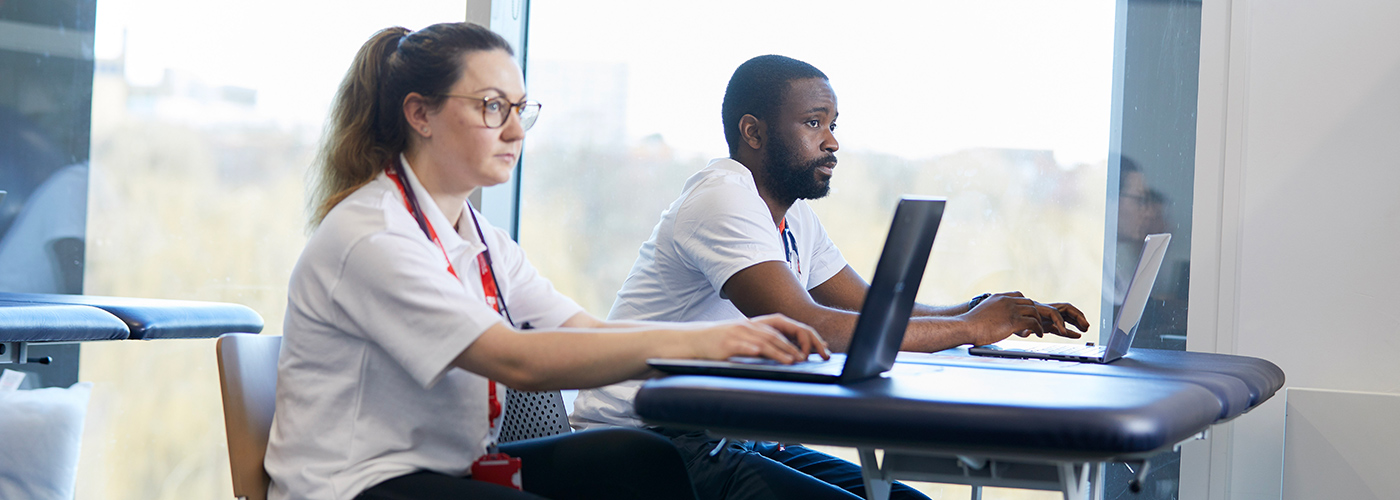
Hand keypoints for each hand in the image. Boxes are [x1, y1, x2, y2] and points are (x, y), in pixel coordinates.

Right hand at [685, 314, 828, 363]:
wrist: (690, 341)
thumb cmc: (716, 343)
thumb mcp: (739, 339)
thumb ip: (759, 344)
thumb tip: (783, 355)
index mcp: (752, 324)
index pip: (782, 326)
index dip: (799, 334)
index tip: (812, 345)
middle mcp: (747, 325)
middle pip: (776, 334)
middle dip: (794, 346)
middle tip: (808, 358)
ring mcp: (736, 333)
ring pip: (764, 340)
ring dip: (781, 351)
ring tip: (794, 361)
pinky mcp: (726, 344)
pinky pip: (744, 346)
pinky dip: (757, 350)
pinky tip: (766, 356)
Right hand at [962, 292, 1087, 344]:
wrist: (964, 327)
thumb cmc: (971, 326)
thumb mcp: (984, 314)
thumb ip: (995, 314)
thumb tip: (999, 322)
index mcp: (999, 297)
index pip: (1020, 296)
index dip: (1028, 306)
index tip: (1032, 314)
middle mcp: (1007, 300)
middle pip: (1031, 303)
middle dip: (1040, 313)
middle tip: (1046, 323)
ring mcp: (1010, 308)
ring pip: (1035, 311)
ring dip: (1042, 322)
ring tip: (1044, 331)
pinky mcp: (1013, 319)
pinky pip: (1033, 322)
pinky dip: (1038, 329)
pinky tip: (1039, 334)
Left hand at [1013, 301, 1089, 338]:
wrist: (1005, 319)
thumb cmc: (1009, 320)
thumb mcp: (1015, 324)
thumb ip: (1021, 328)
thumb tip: (1026, 332)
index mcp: (1038, 310)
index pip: (1055, 313)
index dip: (1060, 322)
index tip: (1063, 332)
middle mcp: (1045, 312)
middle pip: (1066, 310)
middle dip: (1077, 317)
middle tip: (1085, 325)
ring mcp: (1047, 318)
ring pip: (1066, 318)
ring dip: (1077, 322)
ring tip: (1085, 329)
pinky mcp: (1046, 326)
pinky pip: (1061, 327)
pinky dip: (1070, 331)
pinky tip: (1077, 335)